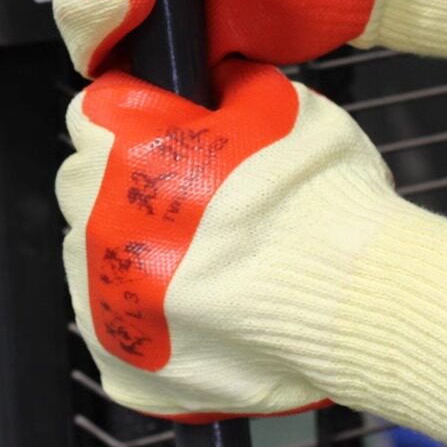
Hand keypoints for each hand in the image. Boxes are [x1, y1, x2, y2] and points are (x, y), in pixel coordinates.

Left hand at [59, 57, 446, 446]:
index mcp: (125, 150)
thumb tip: (208, 83)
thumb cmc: (324, 197)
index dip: (134, 116)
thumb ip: (219, 86)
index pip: (92, 111)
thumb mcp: (278, 101)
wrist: (361, 299)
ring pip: (94, 253)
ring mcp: (106, 302)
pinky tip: (198, 298)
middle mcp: (98, 226)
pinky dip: (144, 305)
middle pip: (85, 183)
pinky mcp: (124, 363)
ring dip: (133, 245)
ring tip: (203, 253)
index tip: (163, 130)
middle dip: (125, 179)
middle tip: (192, 194)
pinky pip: (114, 317)